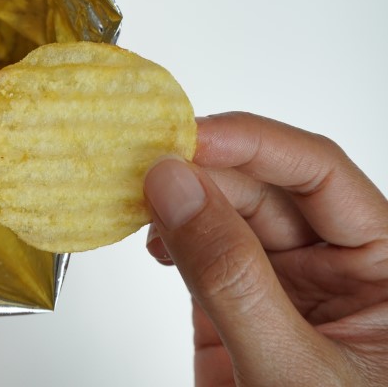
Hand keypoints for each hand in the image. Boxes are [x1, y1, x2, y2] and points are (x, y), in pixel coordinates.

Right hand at [144, 112, 387, 385]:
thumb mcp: (289, 366)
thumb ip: (230, 274)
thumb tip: (174, 184)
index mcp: (385, 265)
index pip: (319, 173)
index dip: (255, 144)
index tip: (190, 136)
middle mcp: (335, 262)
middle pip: (263, 184)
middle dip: (203, 169)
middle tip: (144, 164)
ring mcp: (281, 280)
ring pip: (224, 210)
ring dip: (178, 198)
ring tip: (137, 197)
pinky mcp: (234, 300)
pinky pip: (197, 247)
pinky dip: (166, 234)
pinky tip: (149, 237)